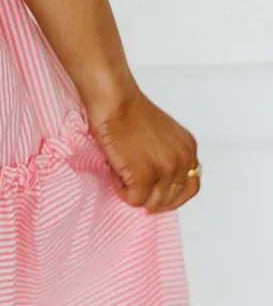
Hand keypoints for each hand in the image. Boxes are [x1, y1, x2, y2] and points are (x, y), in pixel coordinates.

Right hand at [87, 85, 200, 211]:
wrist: (114, 101)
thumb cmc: (129, 112)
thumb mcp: (164, 135)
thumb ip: (169, 157)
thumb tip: (160, 185)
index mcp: (189, 150)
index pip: (190, 187)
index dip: (171, 195)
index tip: (154, 194)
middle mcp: (183, 161)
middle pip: (171, 199)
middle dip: (151, 195)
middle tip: (131, 182)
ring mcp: (165, 170)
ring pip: (153, 203)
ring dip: (134, 191)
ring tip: (121, 169)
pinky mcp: (144, 177)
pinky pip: (134, 200)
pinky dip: (121, 189)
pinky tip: (115, 170)